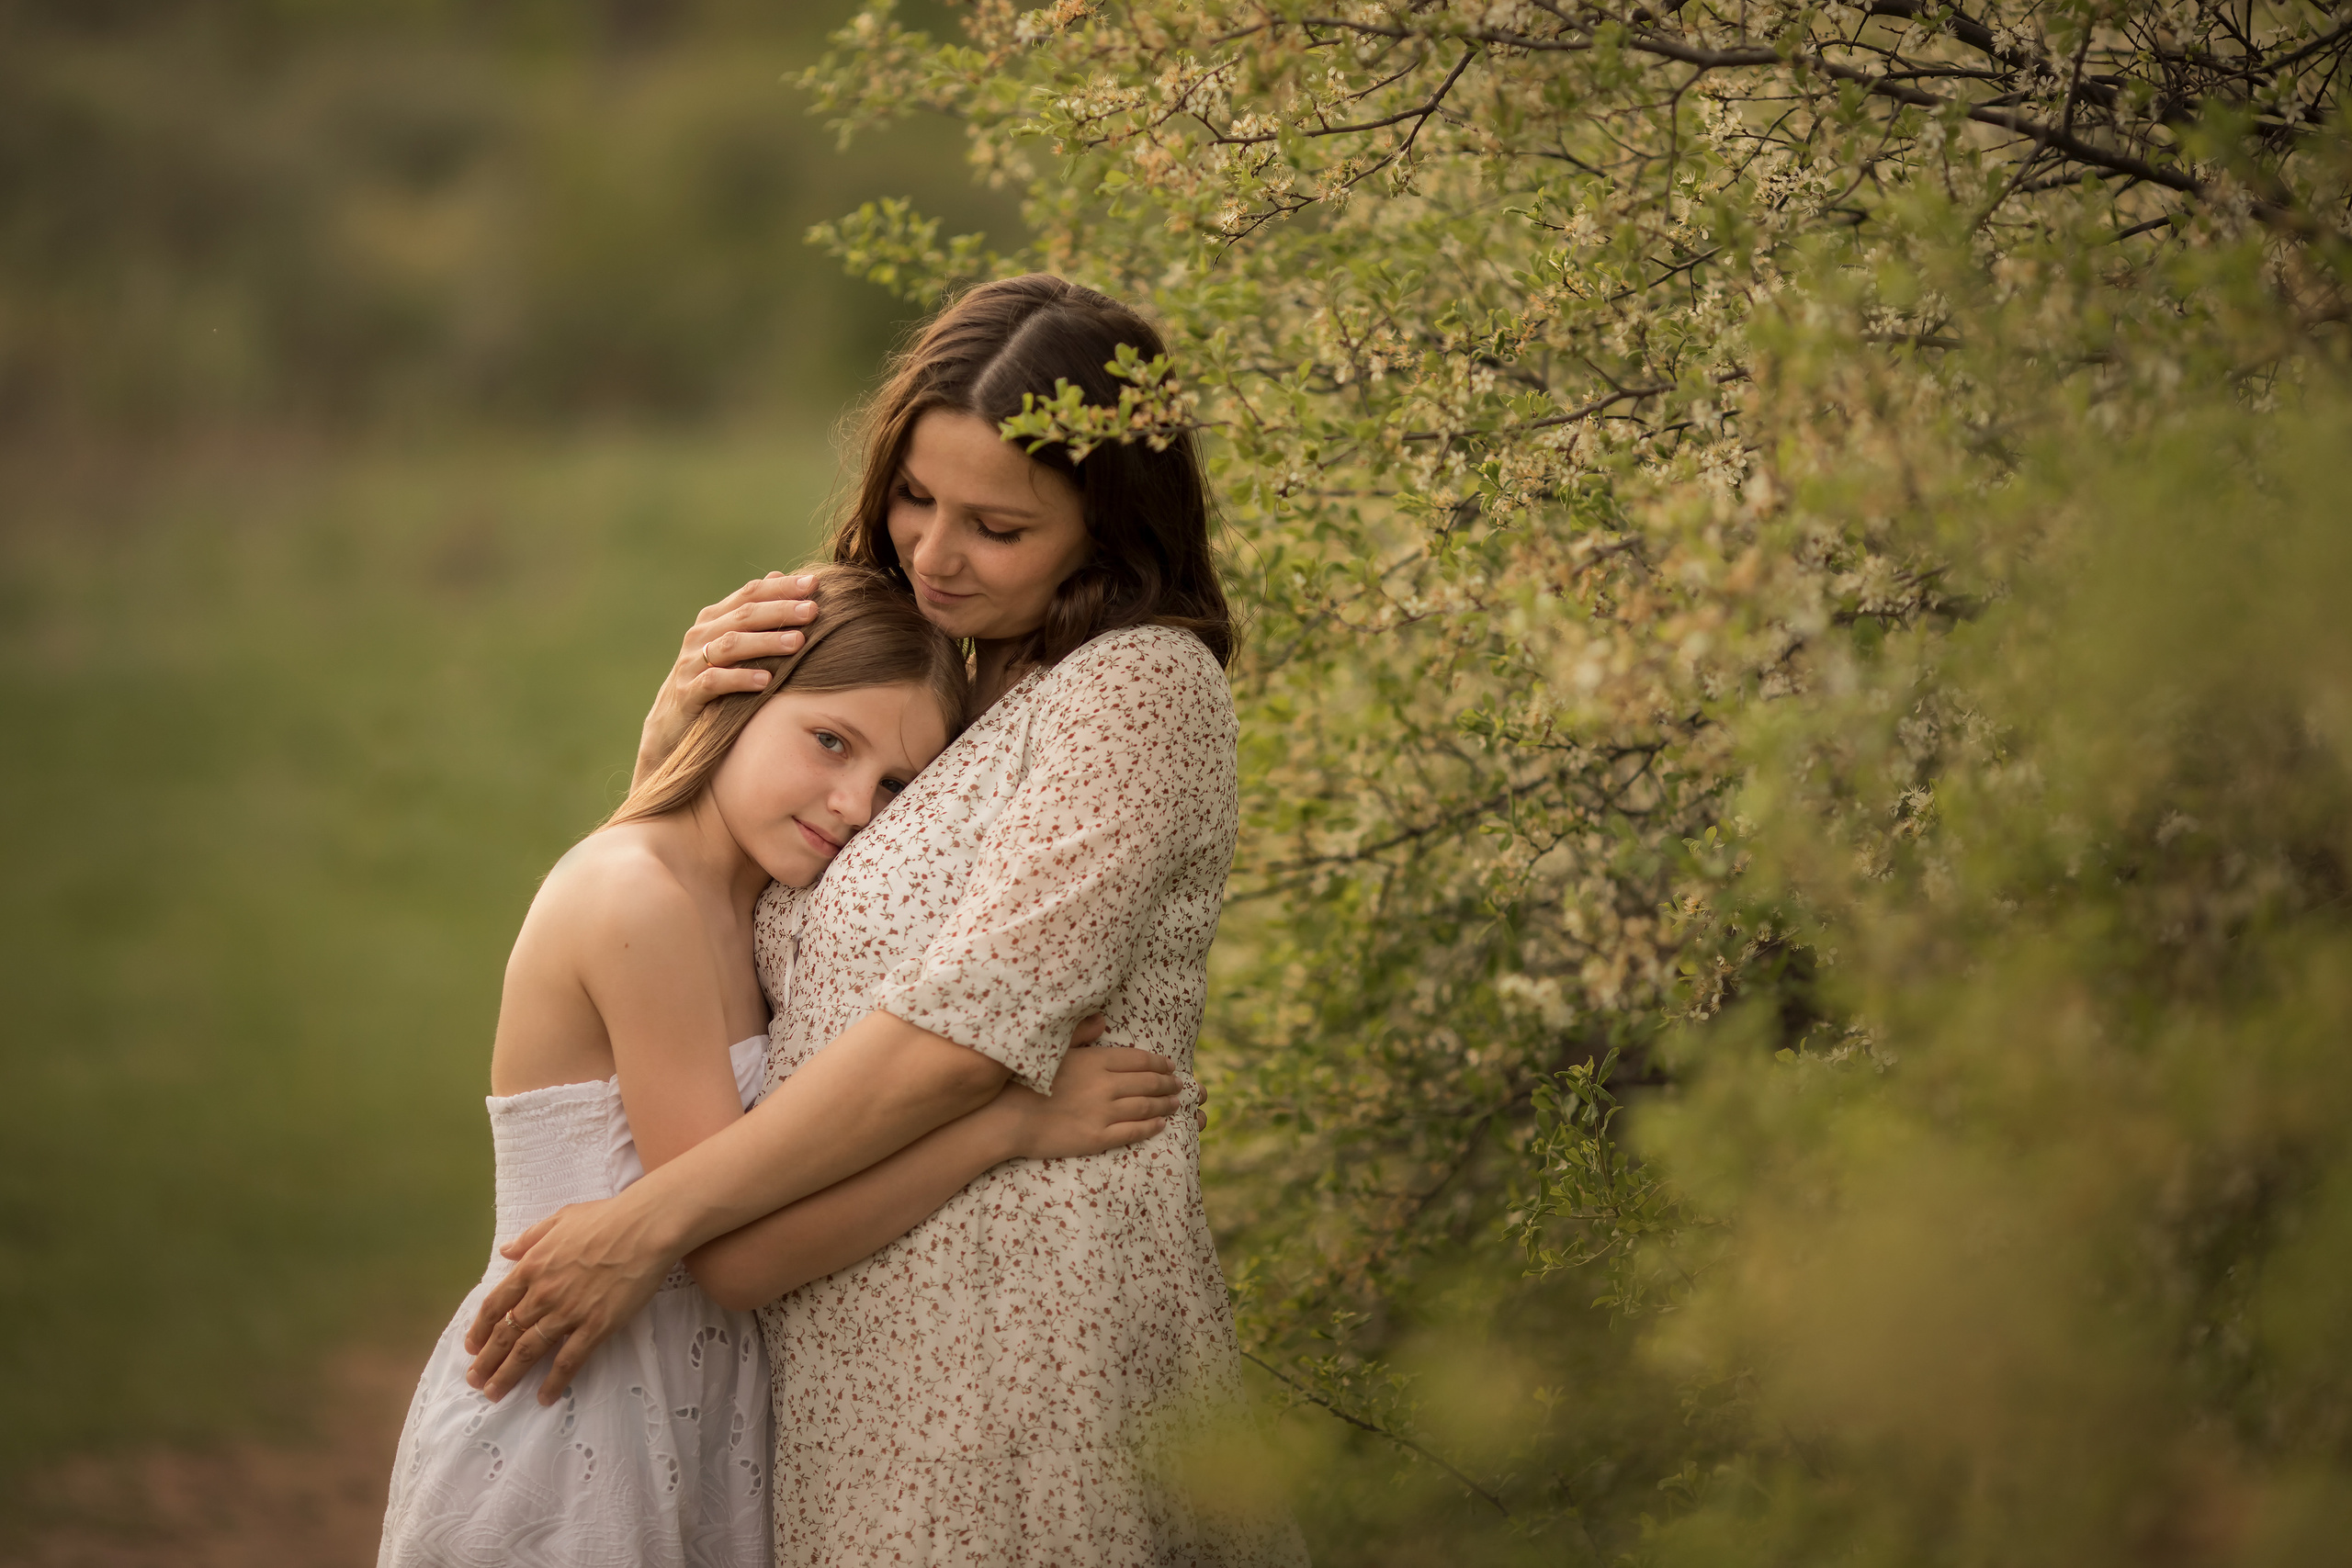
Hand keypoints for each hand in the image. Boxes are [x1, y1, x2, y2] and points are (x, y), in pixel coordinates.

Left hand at [460, 1194, 676, 1404]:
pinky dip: (553, 1382)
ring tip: (494, 1393)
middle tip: (475, 1380)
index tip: (472, 1347)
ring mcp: (568, 1313)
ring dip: (508, 1375)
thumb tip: (505, 1251)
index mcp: (532, 1267)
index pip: (495, 1305)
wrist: (645, 1228)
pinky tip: (543, 1397)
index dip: (480, 1329)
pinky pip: (568, 1361)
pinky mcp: (595, 1327)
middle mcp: (542, 1294)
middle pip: (506, 1333)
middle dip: (487, 1360)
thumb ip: (530, 1237)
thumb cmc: (606, 1218)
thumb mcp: (560, 1218)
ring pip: (528, 1351)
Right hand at [636, 572, 819, 783]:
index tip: (813, 584)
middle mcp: (700, 636)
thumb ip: (751, 614)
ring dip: (766, 642)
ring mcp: (691, 664)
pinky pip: (714, 682)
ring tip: (797, 643)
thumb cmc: (711, 682)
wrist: (670, 727)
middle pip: (743, 616)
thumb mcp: (731, 647)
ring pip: (731, 645)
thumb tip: (778, 575)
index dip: (781, 588)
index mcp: (713, 620)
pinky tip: (766, 680)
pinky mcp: (688, 694)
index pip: (749, 594)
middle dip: (780, 611)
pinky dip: (740, 679)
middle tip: (812, 610)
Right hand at [989, 1031, 1186, 1160]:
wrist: (1009, 1117)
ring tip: (1175, 1103)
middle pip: (1148, 1083)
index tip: (1169, 1065)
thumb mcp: (1054, 1050)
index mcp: (1096, 1060)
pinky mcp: (1098, 1137)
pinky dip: (1151, 1127)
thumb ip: (1081, 1034)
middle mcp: (1106, 1085)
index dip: (1158, 1063)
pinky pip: (1134, 1131)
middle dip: (1167, 1084)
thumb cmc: (1027, 1081)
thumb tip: (1102, 1019)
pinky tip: (1160, 1125)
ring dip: (1165, 1105)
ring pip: (1146, 1107)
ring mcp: (1104, 1113)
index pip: (1138, 1059)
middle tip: (1178, 1085)